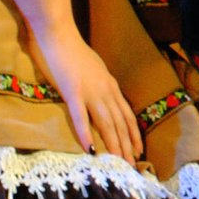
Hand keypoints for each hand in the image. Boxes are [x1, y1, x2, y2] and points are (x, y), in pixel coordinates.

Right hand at [36, 28, 142, 160]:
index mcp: (110, 85)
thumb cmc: (73, 51)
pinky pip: (80, 116)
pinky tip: (89, 149)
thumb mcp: (95, 69)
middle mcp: (105, 90)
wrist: (59, 34)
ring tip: (119, 162)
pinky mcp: (72, 91)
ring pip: (106, 122)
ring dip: (113, 144)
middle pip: (120, 122)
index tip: (138, 149)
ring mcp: (90, 91)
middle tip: (132, 164)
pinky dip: (85, 133)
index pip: (126, 114)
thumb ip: (100, 84)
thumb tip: (105, 98)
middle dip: (127, 144)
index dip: (133, 133)